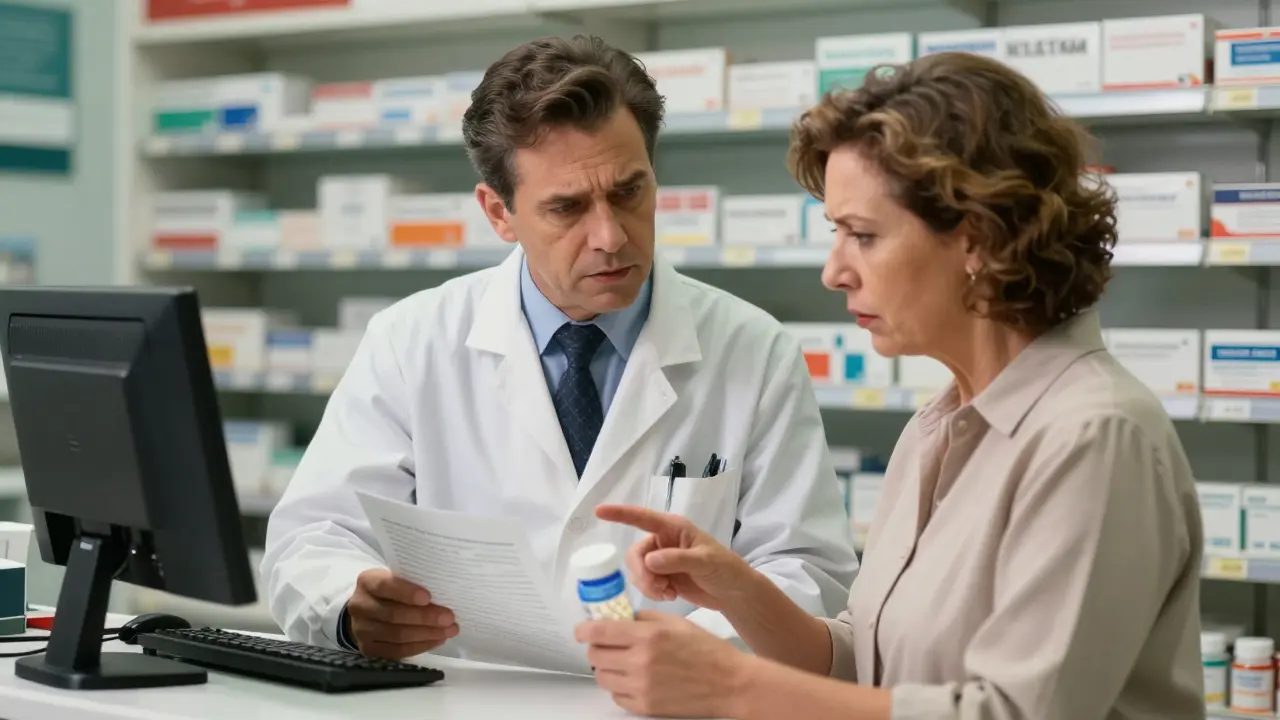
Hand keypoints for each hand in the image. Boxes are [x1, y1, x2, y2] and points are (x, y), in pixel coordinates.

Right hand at [345, 569, 459, 658]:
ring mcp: (361, 630)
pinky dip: (419, 646)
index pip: (385, 586)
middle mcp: (360, 606)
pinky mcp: (368, 648)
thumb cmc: (391, 589)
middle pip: (394, 614)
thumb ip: (412, 582)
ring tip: (448, 631)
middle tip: (449, 618)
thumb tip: (445, 593)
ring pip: (397, 635)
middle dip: (425, 617)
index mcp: (367, 582)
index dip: (407, 592)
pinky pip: (396, 651)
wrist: (367, 608)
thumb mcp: (396, 577)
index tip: (428, 597)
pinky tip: (436, 640)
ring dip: (427, 634)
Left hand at [576, 611, 745, 717]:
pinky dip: (619, 687)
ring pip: (602, 677)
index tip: (581, 630)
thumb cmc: (706, 650)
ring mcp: (641, 687)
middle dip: (597, 648)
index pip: (599, 632)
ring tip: (621, 662)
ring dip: (606, 668)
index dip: (583, 630)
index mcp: (648, 636)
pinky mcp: (645, 706)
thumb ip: (644, 619)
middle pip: (595, 655)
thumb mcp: (675, 623)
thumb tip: (619, 618)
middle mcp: (641, 662)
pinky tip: (634, 679)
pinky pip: (616, 696)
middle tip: (607, 645)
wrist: (728, 683)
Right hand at [595, 504, 752, 612]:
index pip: (642, 517)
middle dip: (641, 573)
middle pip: (635, 553)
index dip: (620, 514)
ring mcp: (662, 559)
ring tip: (668, 593)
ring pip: (638, 570)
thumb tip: (649, 561)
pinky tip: (671, 596)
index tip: (599, 511)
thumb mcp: (705, 562)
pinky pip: (644, 583)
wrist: (733, 593)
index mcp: (673, 528)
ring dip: (647, 584)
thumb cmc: (725, 569)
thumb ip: (677, 559)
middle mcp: (663, 540)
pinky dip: (653, 591)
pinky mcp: (662, 577)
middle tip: (658, 588)